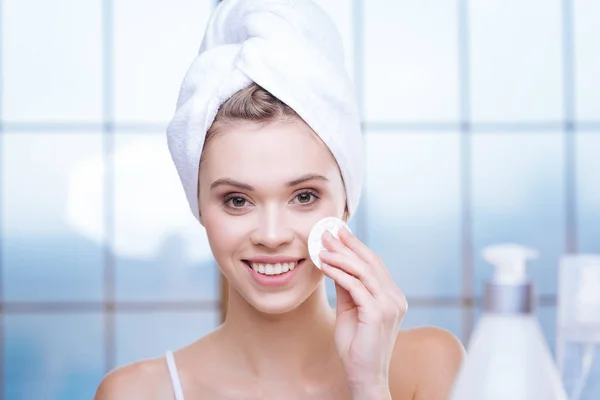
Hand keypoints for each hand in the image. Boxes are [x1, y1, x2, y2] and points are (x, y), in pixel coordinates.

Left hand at [319, 227, 406, 397]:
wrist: (364, 376)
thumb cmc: (356, 346)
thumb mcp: (350, 310)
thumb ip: (346, 288)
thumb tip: (335, 263)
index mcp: (392, 297)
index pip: (374, 264)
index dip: (356, 246)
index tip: (340, 233)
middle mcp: (395, 298)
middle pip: (371, 262)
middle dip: (348, 244)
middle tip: (328, 232)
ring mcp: (389, 305)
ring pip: (363, 271)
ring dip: (340, 256)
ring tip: (321, 248)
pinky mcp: (378, 313)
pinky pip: (355, 286)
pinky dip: (338, 272)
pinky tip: (324, 265)